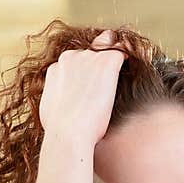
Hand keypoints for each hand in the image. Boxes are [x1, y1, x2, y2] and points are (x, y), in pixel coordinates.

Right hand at [39, 29, 127, 147]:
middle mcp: (71, 57)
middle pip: (91, 53)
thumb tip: (62, 105)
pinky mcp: (106, 63)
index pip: (75, 61)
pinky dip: (129, 59)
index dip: (86, 72)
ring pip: (107, 49)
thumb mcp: (50, 109)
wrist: (68, 134)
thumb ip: (58, 98)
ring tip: (123, 75)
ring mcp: (89, 58)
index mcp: (57, 68)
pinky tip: (133, 68)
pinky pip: (123, 52)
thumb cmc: (60, 130)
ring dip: (114, 62)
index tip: (93, 84)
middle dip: (99, 66)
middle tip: (108, 84)